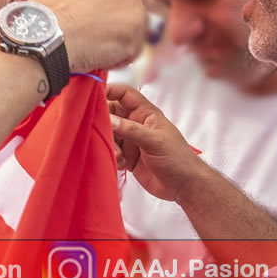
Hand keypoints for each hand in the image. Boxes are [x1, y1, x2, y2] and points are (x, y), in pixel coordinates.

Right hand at [35, 0, 148, 72]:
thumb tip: (98, 5)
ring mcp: (134, 1)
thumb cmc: (45, 17)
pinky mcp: (138, 27)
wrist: (43, 35)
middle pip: (139, 2)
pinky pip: (134, 49)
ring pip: (137, 27)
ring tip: (94, 48)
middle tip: (102, 36)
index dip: (115, 4)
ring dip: (121, 40)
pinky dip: (119, 58)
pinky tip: (97, 57)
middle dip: (125, 20)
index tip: (104, 18)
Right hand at [106, 83, 204, 202]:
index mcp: (146, 113)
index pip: (124, 94)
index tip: (93, 95)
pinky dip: (112, 156)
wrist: (184, 187)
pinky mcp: (127, 156)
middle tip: (103, 133)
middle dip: (104, 123)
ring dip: (108, 144)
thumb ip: (131, 130)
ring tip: (118, 154)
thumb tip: (109, 119)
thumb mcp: (155, 141)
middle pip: (111, 114)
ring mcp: (130, 140)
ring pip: (109, 134)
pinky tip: (122, 164)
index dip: (109, 90)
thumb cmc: (179, 159)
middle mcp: (136, 124)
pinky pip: (111, 151)